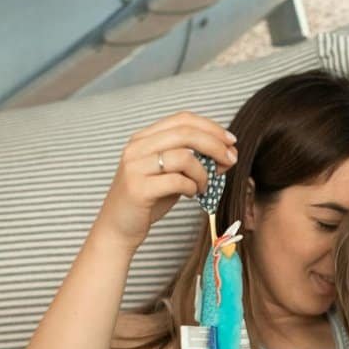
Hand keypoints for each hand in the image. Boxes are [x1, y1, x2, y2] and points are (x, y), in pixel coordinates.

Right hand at [93, 112, 236, 251]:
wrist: (117, 228)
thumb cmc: (148, 200)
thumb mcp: (172, 175)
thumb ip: (194, 161)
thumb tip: (228, 154)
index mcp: (144, 138)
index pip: (182, 119)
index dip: (210, 127)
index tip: (230, 141)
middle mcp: (136, 148)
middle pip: (186, 133)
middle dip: (215, 145)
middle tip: (231, 160)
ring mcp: (135, 167)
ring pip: (184, 157)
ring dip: (204, 172)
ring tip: (203, 186)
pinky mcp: (138, 189)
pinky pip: (177, 181)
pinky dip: (192, 187)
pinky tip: (192, 195)